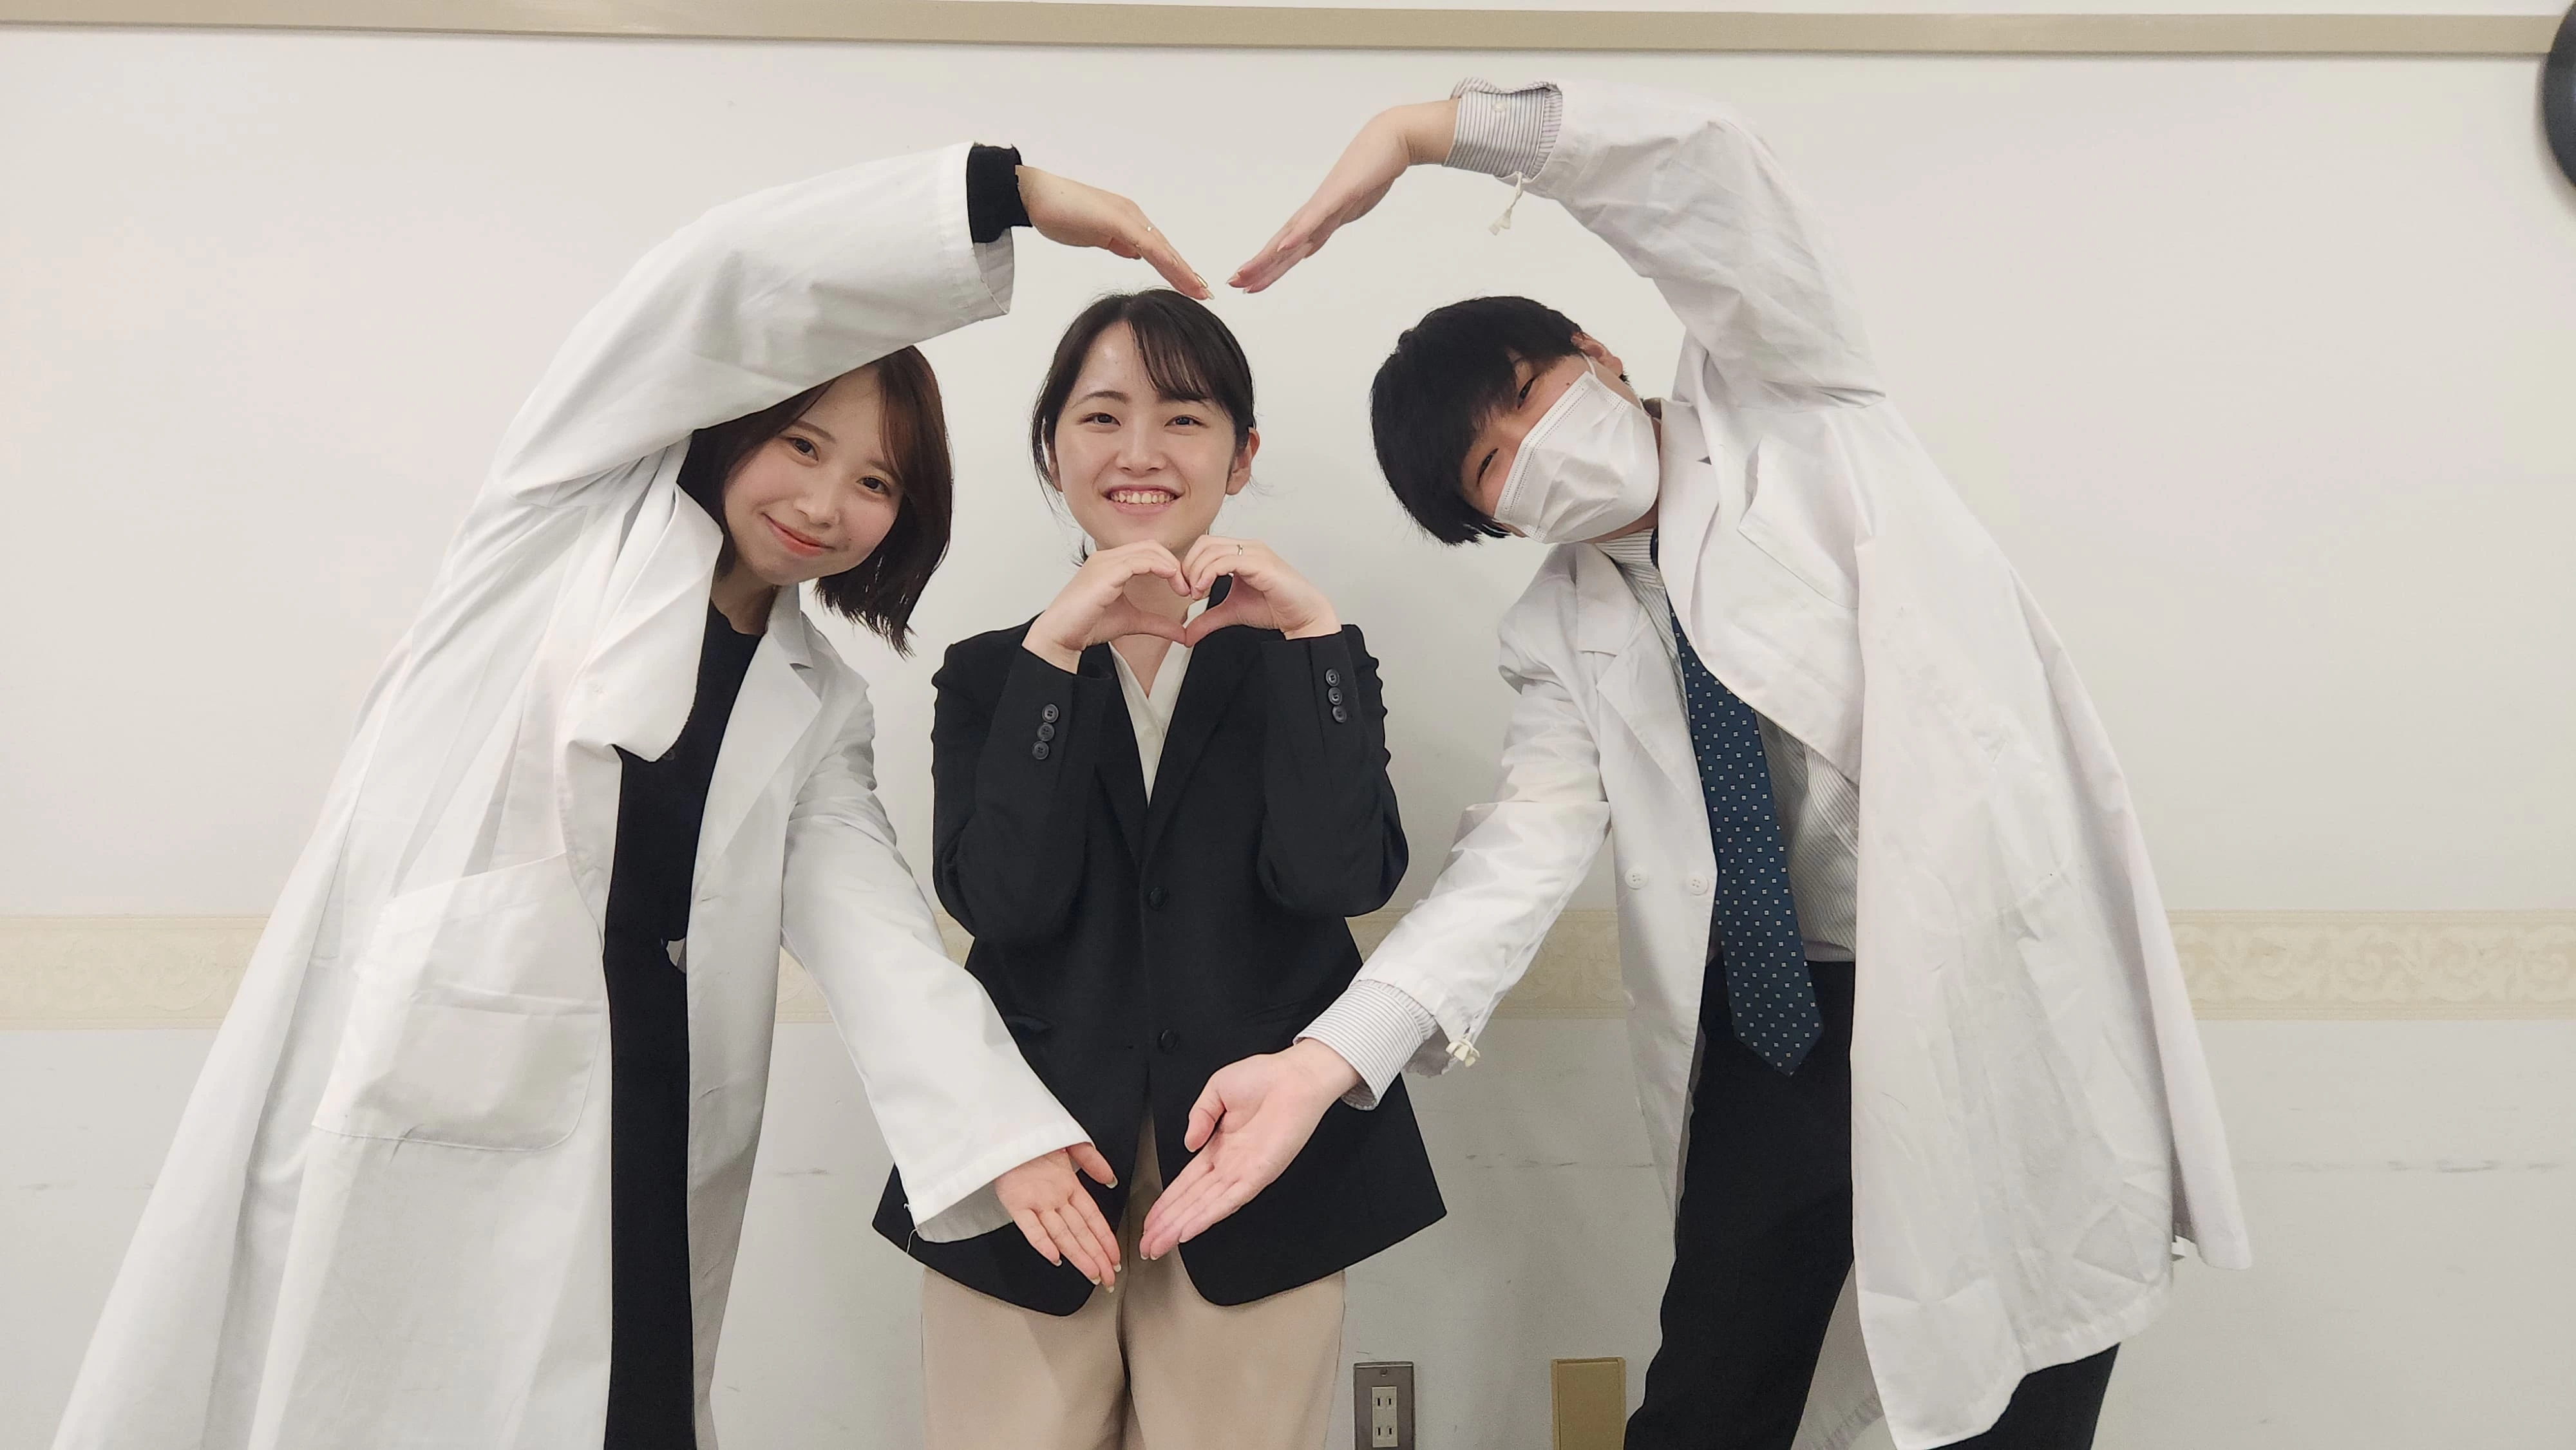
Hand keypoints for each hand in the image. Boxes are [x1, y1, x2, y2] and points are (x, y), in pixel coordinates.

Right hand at [995, 1141, 1123, 1287]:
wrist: (1006, 1129)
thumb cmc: (1033, 1138)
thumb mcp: (1071, 1142)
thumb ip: (1093, 1162)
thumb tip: (1111, 1181)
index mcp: (1069, 1184)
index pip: (1093, 1217)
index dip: (1105, 1239)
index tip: (1115, 1258)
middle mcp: (1056, 1196)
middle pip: (1081, 1231)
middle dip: (1097, 1257)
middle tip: (1109, 1277)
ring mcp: (1036, 1201)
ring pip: (1062, 1234)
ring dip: (1079, 1256)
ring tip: (1092, 1274)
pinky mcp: (1015, 1203)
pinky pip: (1031, 1228)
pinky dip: (1043, 1244)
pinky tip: (1055, 1259)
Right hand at [1017, 167, 1209, 299]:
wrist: (1034, 195)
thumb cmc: (1059, 212)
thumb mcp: (1093, 235)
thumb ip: (1115, 243)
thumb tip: (1133, 253)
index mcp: (1128, 222)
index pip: (1158, 250)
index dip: (1176, 270)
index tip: (1191, 288)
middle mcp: (1134, 217)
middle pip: (1166, 250)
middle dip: (1186, 273)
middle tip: (1206, 293)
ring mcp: (1127, 217)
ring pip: (1162, 249)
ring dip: (1182, 271)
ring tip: (1200, 290)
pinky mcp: (1118, 220)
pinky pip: (1148, 245)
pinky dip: (1166, 261)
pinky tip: (1179, 275)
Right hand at [1024, 541, 1191, 672]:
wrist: (1061, 635)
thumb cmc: (1087, 625)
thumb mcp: (1133, 622)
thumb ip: (1158, 624)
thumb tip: (1182, 633)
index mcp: (1111, 564)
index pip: (1148, 551)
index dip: (1170, 565)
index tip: (1183, 587)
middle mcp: (1107, 558)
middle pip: (1151, 545)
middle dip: (1174, 563)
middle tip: (1187, 587)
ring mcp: (1104, 561)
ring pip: (1147, 549)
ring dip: (1171, 566)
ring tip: (1182, 587)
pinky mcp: (1104, 572)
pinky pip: (1138, 560)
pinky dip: (1159, 566)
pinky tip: (1171, 578)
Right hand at [1135, 1040, 1360, 1259]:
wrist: (1297, 1076)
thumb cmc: (1265, 1077)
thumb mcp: (1217, 1089)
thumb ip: (1197, 1116)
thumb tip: (1187, 1143)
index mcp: (1219, 1146)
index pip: (1187, 1182)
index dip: (1166, 1202)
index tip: (1149, 1220)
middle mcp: (1230, 1164)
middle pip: (1192, 1201)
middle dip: (1167, 1224)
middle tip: (1147, 1246)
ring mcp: (1244, 1172)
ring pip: (1205, 1206)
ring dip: (1180, 1227)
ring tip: (1159, 1244)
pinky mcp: (1260, 1174)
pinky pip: (1230, 1200)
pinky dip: (1208, 1216)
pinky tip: (1189, 1230)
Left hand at [1179, 537, 1339, 645]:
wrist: (1303, 615)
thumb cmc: (1276, 607)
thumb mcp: (1232, 612)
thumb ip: (1208, 619)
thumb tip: (1187, 634)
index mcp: (1241, 552)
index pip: (1205, 545)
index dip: (1188, 565)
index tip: (1185, 589)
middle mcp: (1248, 547)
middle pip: (1204, 543)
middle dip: (1188, 567)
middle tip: (1186, 591)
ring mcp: (1255, 552)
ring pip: (1212, 550)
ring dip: (1196, 572)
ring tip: (1196, 594)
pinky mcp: (1261, 563)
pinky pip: (1227, 560)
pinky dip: (1209, 573)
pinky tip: (1204, 589)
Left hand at [1230, 99, 1457, 293]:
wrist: (1392, 139)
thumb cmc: (1373, 170)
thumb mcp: (1352, 206)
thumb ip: (1335, 221)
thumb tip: (1319, 239)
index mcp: (1319, 218)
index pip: (1288, 247)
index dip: (1268, 267)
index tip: (1248, 283)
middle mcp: (1316, 213)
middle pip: (1281, 246)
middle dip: (1258, 267)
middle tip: (1232, 283)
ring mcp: (1325, 204)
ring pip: (1290, 237)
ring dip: (1267, 257)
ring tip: (1244, 273)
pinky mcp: (1338, 196)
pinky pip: (1315, 219)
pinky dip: (1298, 235)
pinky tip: (1281, 248)